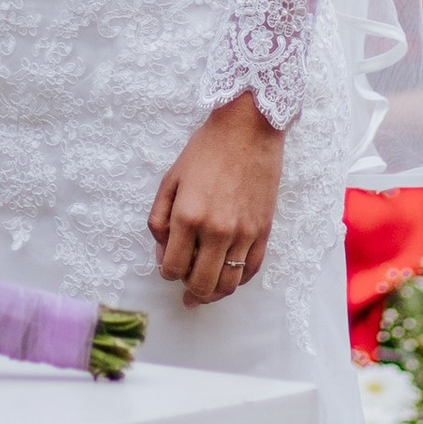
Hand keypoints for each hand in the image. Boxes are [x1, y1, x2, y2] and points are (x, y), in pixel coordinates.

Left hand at [149, 94, 285, 306]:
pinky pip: (250, 270)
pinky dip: (238, 280)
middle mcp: (217, 231)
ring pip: (228, 285)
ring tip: (206, 290)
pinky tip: (228, 277)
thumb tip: (163, 252)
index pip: (173, 268)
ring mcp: (244, 233)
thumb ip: (159, 220)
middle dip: (189, 290)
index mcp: (188, 217)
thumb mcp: (170, 181)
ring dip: (213, 293)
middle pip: (201, 284)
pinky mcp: (263, 231)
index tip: (169, 266)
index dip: (167, 273)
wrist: (248, 130)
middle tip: (185, 285)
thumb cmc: (206, 151)